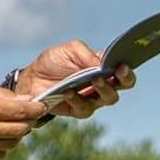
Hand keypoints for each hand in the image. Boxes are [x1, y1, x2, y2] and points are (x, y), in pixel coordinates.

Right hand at [0, 80, 46, 159]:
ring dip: (15, 134)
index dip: (36, 109)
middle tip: (27, 116)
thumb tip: (27, 100)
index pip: (21, 110)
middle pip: (21, 129)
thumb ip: (0, 94)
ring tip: (8, 124)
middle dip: (28, 122)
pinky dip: (2, 145)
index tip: (41, 107)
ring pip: (12, 143)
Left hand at [15, 40, 137, 119]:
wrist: (31, 78)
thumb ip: (87, 55)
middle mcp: (101, 84)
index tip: (123, 65)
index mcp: (103, 67)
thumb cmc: (53, 61)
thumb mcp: (70, 49)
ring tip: (94, 80)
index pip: (123, 71)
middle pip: (122, 86)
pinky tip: (69, 92)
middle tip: (114, 73)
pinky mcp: (78, 110)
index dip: (128, 69)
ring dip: (103, 89)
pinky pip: (84, 108)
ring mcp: (91, 99)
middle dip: (122, 80)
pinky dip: (78, 99)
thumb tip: (102, 66)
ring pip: (108, 99)